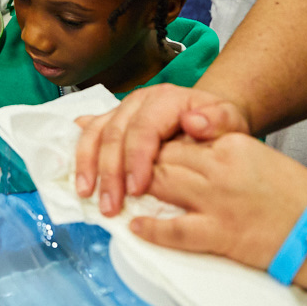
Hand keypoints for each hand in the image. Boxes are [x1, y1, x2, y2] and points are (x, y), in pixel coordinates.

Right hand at [73, 83, 251, 216]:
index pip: (144, 128)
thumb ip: (219, 122)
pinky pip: (88, 134)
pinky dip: (80, 155)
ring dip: (88, 165)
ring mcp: (121, 111)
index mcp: (166, 100)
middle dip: (109, 171)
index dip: (136, 158)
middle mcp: (138, 102)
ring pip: (95, 132)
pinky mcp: (111, 121)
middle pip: (115, 132)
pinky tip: (75, 171)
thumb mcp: (231, 123)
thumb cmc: (218, 126)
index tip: (137, 190)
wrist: (208, 118)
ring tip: (87, 195)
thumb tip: (194, 122)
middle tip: (111, 206)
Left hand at [130, 134, 306, 272]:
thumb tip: (184, 138)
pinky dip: (152, 228)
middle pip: (161, 156)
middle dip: (133, 162)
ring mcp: (218, 200)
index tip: (131, 142)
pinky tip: (136, 226)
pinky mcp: (221, 233)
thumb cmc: (294, 194)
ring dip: (135, 188)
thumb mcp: (255, 155)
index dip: (149, 141)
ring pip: (161, 184)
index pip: (176, 136)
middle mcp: (220, 167)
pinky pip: (176, 229)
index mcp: (230, 144)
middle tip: (114, 167)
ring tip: (117, 193)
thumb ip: (218, 144)